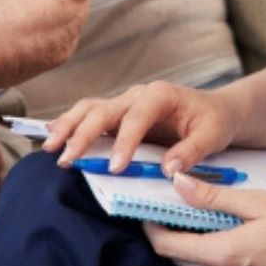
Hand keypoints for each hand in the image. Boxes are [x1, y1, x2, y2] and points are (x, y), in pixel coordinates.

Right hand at [45, 81, 241, 175]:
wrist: (215, 110)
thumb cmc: (214, 120)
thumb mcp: (212, 135)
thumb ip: (192, 151)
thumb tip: (169, 170)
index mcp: (160, 95)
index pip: (137, 116)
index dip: (124, 141)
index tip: (115, 168)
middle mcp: (137, 95)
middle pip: (104, 109)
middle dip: (83, 133)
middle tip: (66, 158)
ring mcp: (125, 104)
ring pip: (90, 108)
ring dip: (68, 125)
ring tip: (50, 147)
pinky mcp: (118, 116)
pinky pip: (90, 115)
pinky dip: (70, 123)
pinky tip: (51, 134)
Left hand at [147, 176, 265, 265]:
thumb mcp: (255, 201)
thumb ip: (213, 197)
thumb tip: (178, 184)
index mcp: (225, 256)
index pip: (169, 246)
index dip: (151, 226)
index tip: (146, 204)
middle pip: (176, 259)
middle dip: (166, 232)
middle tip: (166, 201)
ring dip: (183, 242)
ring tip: (189, 210)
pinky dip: (202, 251)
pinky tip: (212, 228)